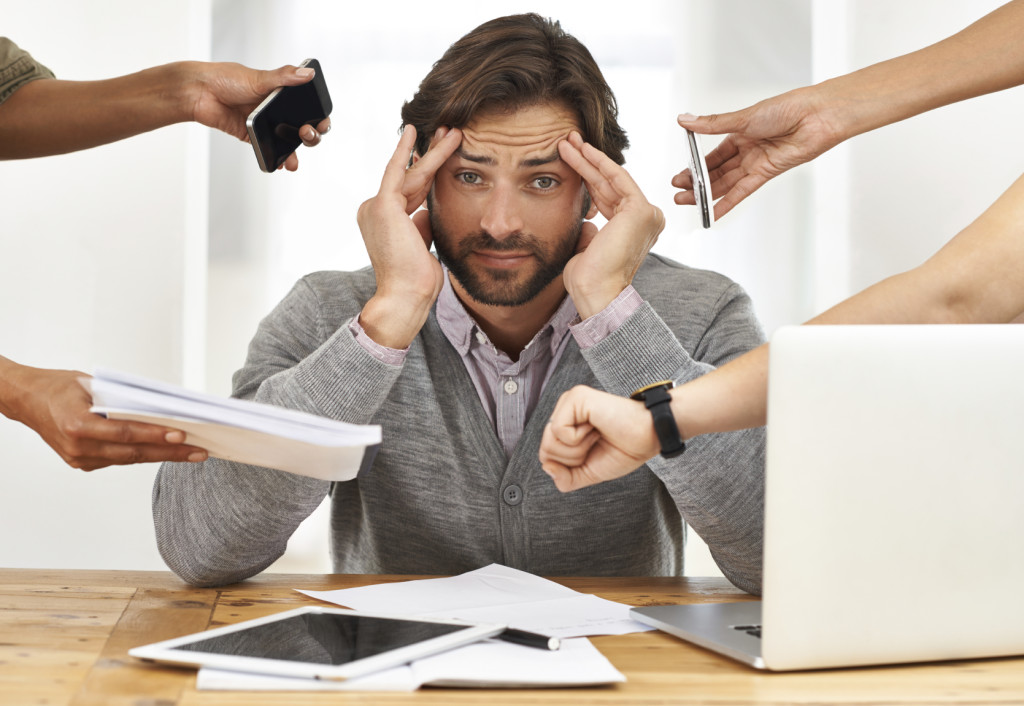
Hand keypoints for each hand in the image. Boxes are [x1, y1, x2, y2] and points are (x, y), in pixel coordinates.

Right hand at [3, 366, 207, 470]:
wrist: (27, 400)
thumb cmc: (60, 387)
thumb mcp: (92, 385)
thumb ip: (122, 400)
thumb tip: (159, 409)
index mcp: (78, 424)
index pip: (126, 432)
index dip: (155, 435)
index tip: (182, 435)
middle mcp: (78, 446)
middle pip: (133, 452)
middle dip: (170, 452)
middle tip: (200, 451)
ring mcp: (79, 458)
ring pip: (129, 459)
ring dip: (161, 456)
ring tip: (191, 453)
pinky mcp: (82, 463)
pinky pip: (118, 459)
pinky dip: (142, 453)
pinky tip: (165, 451)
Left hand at [186, 62, 331, 170]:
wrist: (199, 93)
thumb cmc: (226, 78)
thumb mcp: (259, 77)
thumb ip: (284, 77)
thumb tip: (308, 73)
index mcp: (282, 92)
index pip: (309, 107)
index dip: (320, 116)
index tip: (322, 122)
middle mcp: (277, 109)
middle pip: (303, 126)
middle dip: (311, 135)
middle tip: (305, 133)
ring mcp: (267, 124)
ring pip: (288, 142)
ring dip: (295, 152)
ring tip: (293, 160)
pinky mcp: (253, 136)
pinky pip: (269, 149)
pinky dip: (277, 158)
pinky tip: (280, 164)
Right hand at [356, 125, 462, 348]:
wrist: (406, 294)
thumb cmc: (417, 279)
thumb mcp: (423, 245)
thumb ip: (422, 225)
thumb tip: (425, 211)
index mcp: (385, 222)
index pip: (411, 192)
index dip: (428, 174)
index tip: (441, 157)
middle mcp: (374, 211)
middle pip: (411, 178)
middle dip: (432, 156)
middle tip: (449, 133)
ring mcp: (376, 206)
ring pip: (411, 173)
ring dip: (433, 151)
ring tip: (452, 131)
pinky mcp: (382, 204)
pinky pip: (396, 170)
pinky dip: (405, 150)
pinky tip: (415, 133)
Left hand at [539, 385, 659, 491]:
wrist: (648, 438)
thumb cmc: (624, 450)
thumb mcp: (589, 472)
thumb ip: (565, 477)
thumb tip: (546, 467)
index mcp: (565, 424)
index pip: (547, 456)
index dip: (570, 466)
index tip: (594, 451)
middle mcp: (564, 410)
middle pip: (545, 451)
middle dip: (573, 459)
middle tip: (597, 443)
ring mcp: (569, 401)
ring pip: (549, 442)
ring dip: (577, 449)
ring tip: (597, 435)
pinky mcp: (575, 397)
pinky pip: (558, 431)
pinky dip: (578, 438)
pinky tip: (596, 427)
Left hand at [557, 132, 664, 317]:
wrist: (596, 291)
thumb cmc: (590, 279)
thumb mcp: (587, 248)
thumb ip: (591, 231)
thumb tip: (586, 220)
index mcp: (634, 231)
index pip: (608, 198)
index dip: (588, 179)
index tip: (569, 163)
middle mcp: (646, 222)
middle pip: (609, 186)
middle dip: (587, 163)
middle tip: (568, 143)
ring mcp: (647, 215)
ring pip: (612, 179)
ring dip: (588, 158)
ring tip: (567, 142)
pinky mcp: (641, 210)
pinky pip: (618, 178)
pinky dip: (599, 162)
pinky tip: (582, 150)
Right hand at [673, 86, 844, 218]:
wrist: (817, 116)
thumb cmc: (787, 108)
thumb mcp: (743, 117)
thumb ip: (712, 125)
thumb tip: (686, 120)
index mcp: (739, 133)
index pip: (711, 154)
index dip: (695, 166)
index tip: (680, 175)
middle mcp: (747, 150)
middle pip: (716, 171)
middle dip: (697, 183)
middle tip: (679, 191)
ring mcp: (756, 163)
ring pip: (726, 182)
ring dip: (706, 193)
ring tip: (687, 200)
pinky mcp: (766, 173)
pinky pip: (743, 191)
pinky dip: (728, 201)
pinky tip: (714, 211)